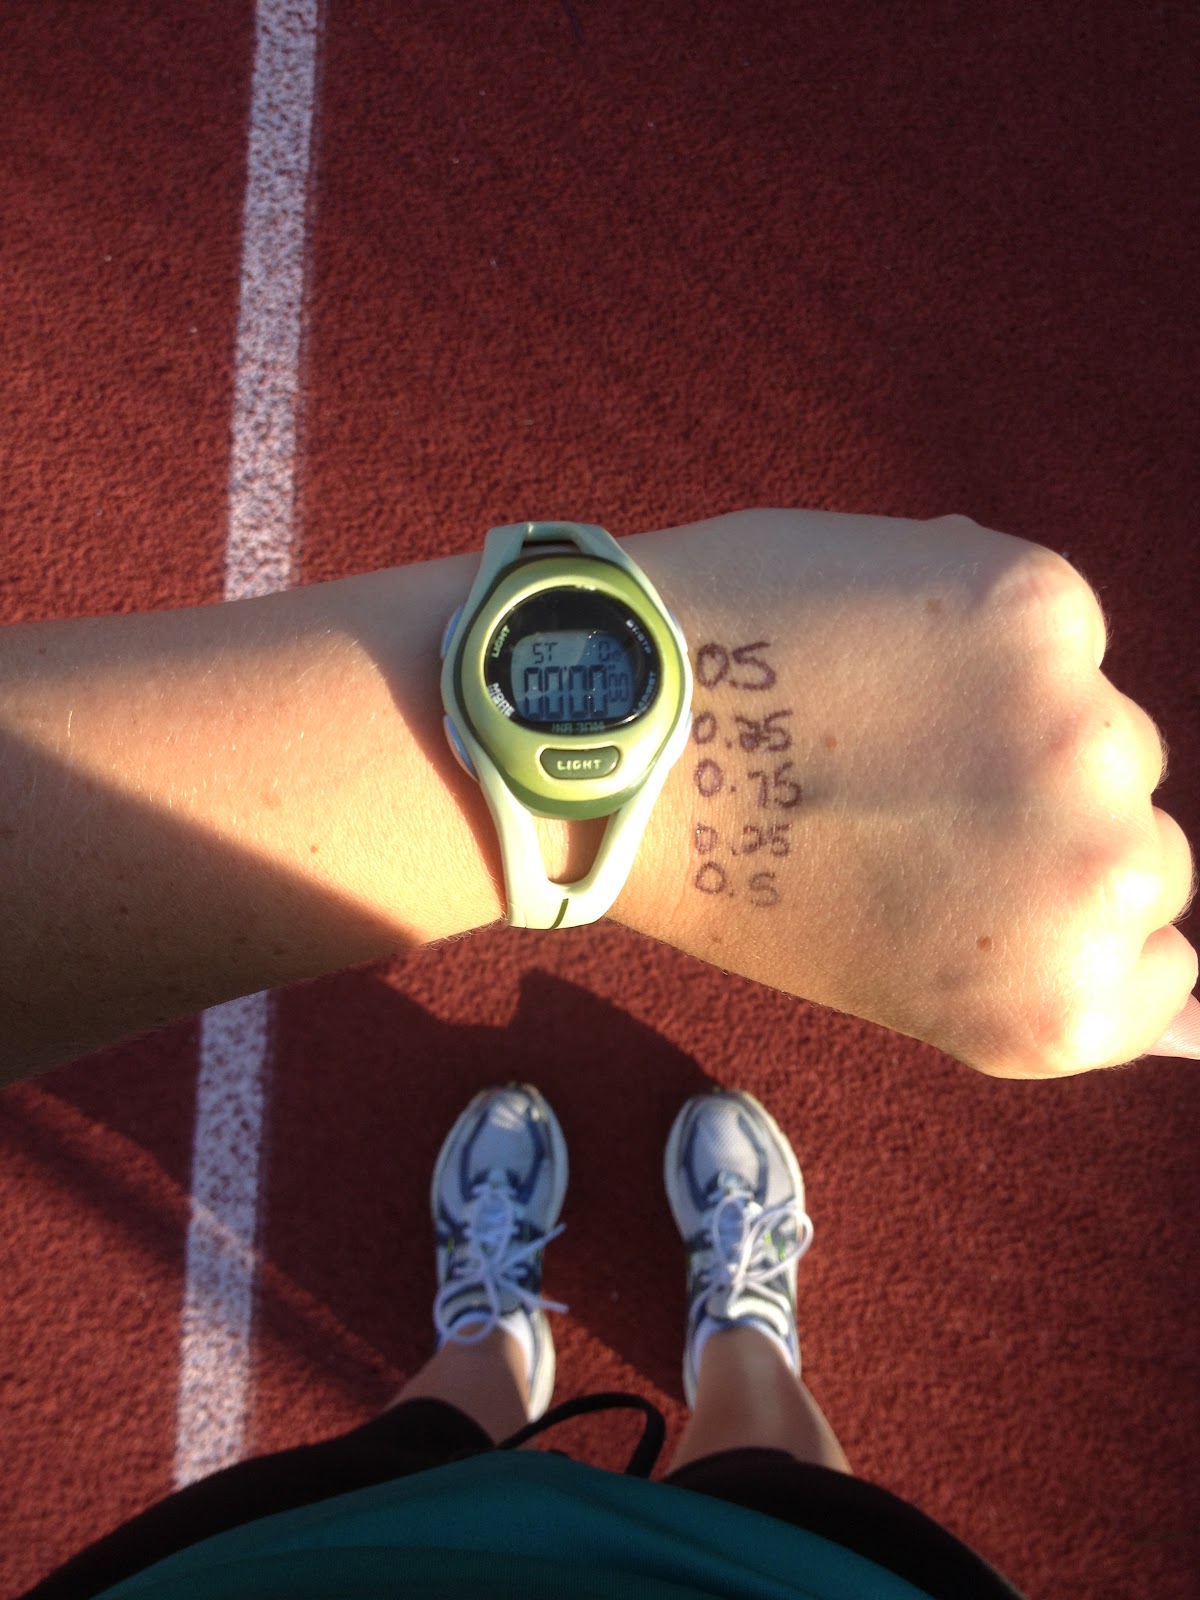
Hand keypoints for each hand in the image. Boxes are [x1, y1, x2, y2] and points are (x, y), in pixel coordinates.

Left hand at [621, 510, 1196, 1078]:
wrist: (612, 742)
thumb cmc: (736, 871)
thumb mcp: (907, 983)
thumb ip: (1052, 983)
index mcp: (1062, 1003)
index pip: (1166, 956)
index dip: (1058, 907)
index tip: (981, 882)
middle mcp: (1103, 880)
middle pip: (1142, 835)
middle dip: (1039, 816)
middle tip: (908, 797)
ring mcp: (1083, 733)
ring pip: (1101, 719)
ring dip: (1017, 713)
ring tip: (876, 715)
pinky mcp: (1042, 606)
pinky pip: (1054, 618)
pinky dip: (980, 620)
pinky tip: (871, 641)